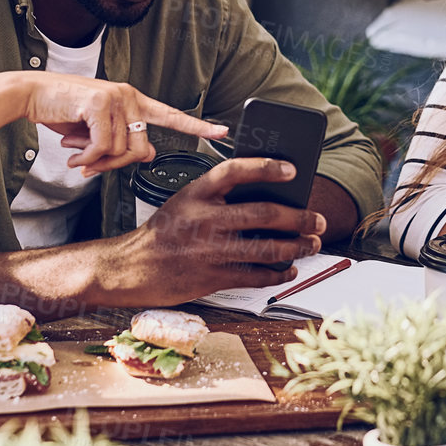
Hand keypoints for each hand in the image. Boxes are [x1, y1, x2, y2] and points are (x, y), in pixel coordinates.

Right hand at [21, 74, 227, 175]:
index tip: (222, 132)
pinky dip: (87, 157)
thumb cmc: (62, 112)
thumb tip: (149, 155)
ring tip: (76, 154)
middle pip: (141, 149)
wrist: (31, 95)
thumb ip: (122, 141)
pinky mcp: (100, 103)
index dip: (197, 126)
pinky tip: (73, 153)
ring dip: (96, 162)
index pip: (171, 114)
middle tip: (89, 165)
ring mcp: (116, 97)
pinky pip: (104, 147)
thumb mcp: (96, 131)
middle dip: (115, 166)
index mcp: (133, 101)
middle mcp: (129, 96)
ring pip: (122, 151)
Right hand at [104, 158, 325, 303]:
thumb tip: (268, 199)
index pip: (235, 170)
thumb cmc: (162, 233)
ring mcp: (209, 250)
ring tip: (312, 244)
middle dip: (299, 217)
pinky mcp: (212, 277)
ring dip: (296, 246)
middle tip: (317, 220)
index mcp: (196, 194)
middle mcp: (204, 219)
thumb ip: (218, 199)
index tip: (292, 170)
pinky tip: (289, 270)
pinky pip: (255, 276)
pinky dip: (278, 274)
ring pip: (266, 247)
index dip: (267, 167)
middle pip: (264, 213)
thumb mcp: (184, 203)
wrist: (128, 268)